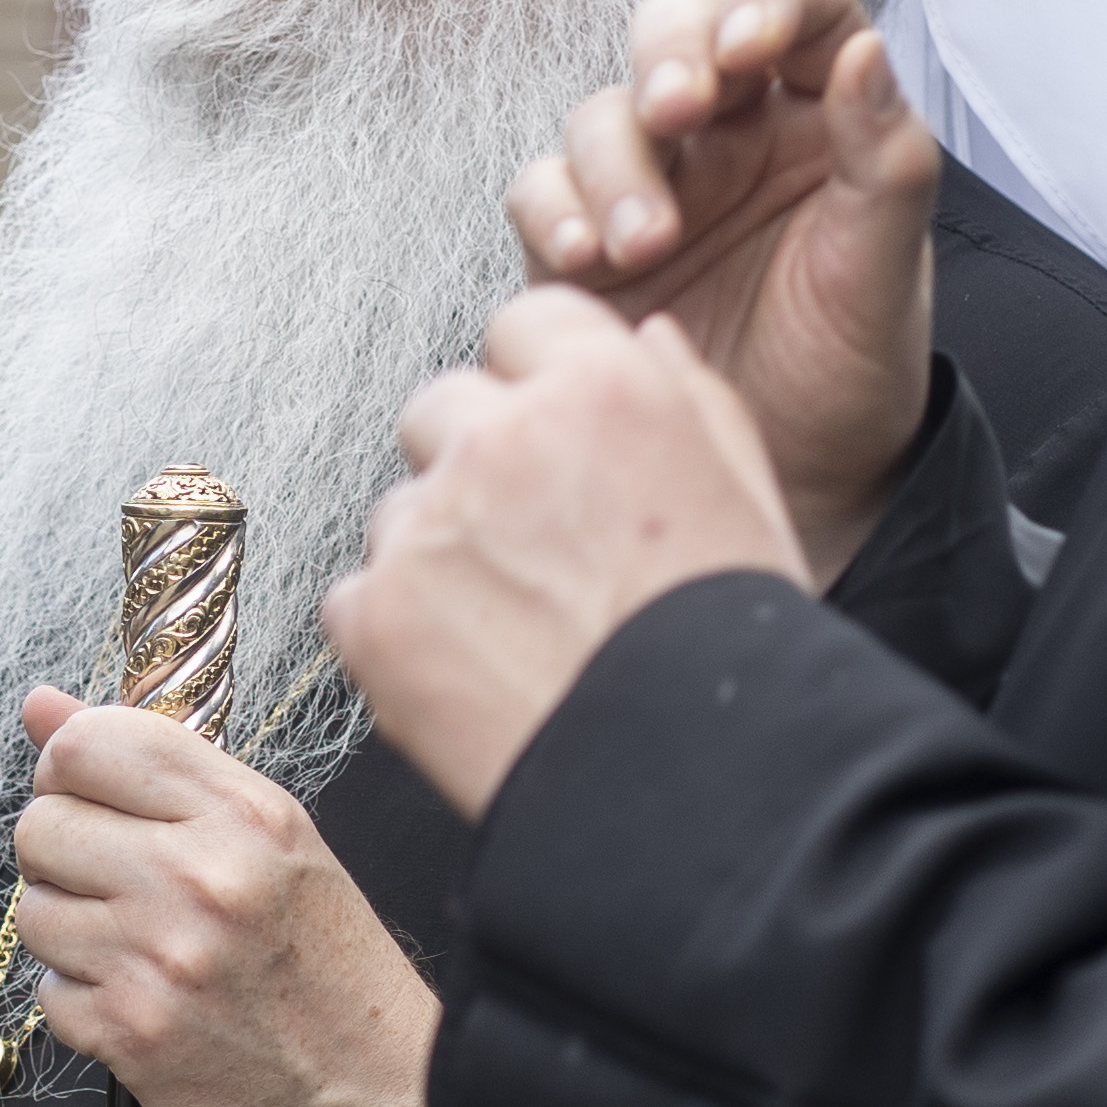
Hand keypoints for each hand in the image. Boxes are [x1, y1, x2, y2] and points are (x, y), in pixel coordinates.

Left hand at [8, 686, 461, 1106]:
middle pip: (42, 824)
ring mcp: (162, 957)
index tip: (89, 799)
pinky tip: (146, 1008)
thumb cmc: (334, 975)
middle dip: (63, 858)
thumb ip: (159, 769)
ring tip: (138, 953)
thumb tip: (42, 705)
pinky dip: (86, 1006)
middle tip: (117, 889)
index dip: (67, 769)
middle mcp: (202, 875)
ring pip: (34, 912)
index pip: (91, 742)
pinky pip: (50, 996)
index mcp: (246, 814)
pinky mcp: (132, 1034)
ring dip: (71, 936)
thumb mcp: (274, 846)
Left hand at [322, 289, 801, 818]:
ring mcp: (428, 526)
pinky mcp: (375, 614)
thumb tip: (645, 336)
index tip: (554, 440)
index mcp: (601, 390)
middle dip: (477, 463)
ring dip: (439, 552)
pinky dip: (397, 633)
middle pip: (445, 407)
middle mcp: (503, 439)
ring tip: (516, 632)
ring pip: (402, 508)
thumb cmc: (731, 645)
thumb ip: (689, 394)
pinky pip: (358, 596)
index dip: (538, 384)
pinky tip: (472, 675)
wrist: (692, 783)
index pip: (523, 324)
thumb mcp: (748, 491)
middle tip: (534, 551)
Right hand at [506, 0, 935, 581]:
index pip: (798, 5)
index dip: (767, 1)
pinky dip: (552, 210)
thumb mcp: (884, 274)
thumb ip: (886, 160)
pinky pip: (542, 191)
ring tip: (646, 244)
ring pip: (603, 114)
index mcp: (820, 114)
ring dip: (614, 163)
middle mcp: (731, 132)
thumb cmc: (852, 373)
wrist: (792, 482)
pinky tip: (584, 259)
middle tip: (678, 112)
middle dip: (666, 56)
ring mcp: (653, 182)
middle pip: (676, 28)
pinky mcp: (586, 245)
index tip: (751, 48)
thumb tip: (865, 51)